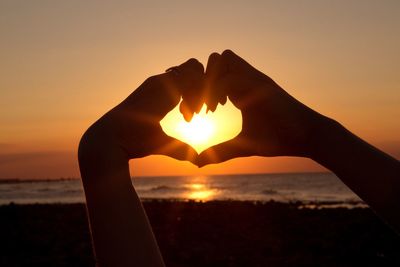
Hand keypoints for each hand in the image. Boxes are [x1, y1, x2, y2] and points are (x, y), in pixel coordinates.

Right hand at [82, 58, 203, 162]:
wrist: (112, 139)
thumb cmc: (133, 142)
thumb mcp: (163, 142)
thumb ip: (180, 148)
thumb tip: (196, 158)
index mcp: (160, 92)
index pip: (187, 78)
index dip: (197, 94)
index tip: (192, 117)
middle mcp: (161, 82)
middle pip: (194, 68)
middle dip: (204, 88)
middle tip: (199, 113)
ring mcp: (161, 81)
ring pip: (195, 69)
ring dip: (201, 91)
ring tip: (191, 116)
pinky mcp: (161, 84)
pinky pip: (191, 76)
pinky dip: (197, 95)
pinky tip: (187, 118)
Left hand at [197, 50, 328, 165]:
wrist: (307, 137)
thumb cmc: (277, 140)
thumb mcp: (242, 147)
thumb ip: (220, 151)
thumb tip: (198, 162)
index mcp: (239, 89)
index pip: (211, 74)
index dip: (196, 91)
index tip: (193, 114)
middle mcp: (245, 79)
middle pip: (213, 59)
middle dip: (198, 82)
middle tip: (197, 110)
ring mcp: (254, 79)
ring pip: (221, 58)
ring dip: (209, 81)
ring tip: (210, 109)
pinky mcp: (261, 85)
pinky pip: (230, 77)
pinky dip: (218, 91)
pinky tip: (220, 110)